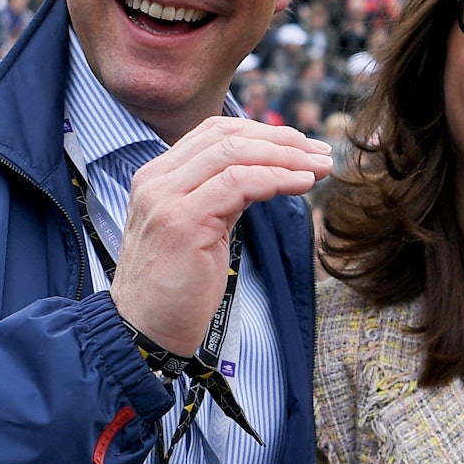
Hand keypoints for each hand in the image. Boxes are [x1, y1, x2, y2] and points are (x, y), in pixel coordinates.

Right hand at [110, 116, 331, 355]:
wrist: (143, 331)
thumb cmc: (176, 288)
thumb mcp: (200, 228)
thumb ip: (222, 196)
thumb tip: (265, 172)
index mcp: (158, 176)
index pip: (215, 132)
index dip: (262, 132)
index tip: (301, 145)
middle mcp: (157, 180)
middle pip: (227, 136)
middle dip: (282, 140)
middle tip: (320, 153)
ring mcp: (166, 198)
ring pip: (234, 153)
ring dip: (287, 157)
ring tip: (319, 167)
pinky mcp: (182, 222)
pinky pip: (238, 184)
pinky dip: (276, 178)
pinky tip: (301, 184)